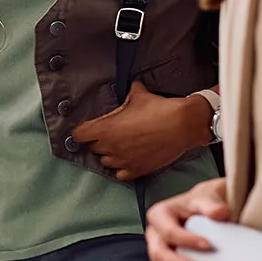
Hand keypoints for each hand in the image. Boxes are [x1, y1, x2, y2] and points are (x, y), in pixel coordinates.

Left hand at [70, 81, 212, 180]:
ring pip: (105, 162)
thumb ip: (127, 93)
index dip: (82, 131)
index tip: (86, 129)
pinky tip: (128, 160)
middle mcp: (110, 147)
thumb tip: (131, 85)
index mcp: (105, 128)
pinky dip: (121, 169)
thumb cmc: (158, 108)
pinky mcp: (137, 170)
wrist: (182, 125)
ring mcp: (123, 161)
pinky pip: (120, 175)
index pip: (79, 135)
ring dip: (109, 154)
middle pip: (93, 148)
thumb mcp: (138, 95)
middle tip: (109, 133)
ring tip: (120, 146)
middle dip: (98, 141)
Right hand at [145, 176, 230, 260]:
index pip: (169, 231)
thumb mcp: (207, 197)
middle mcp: (156, 233)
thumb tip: (218, 213)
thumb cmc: (204, 202)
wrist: (209, 209)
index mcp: (160, 214)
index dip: (187, 240)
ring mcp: (162, 249)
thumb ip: (211, 204)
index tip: (209, 245)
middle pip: (159, 253)